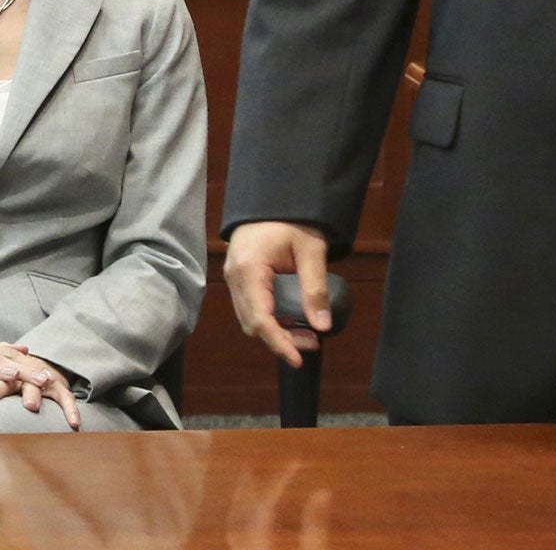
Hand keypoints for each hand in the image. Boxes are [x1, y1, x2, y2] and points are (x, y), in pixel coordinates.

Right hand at [225, 221, 330, 367]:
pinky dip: (268, 319)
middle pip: (252, 323)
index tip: (299, 359)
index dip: (279, 343)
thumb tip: (323, 327)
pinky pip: (249, 307)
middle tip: (313, 343)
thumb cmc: (294, 220)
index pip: (261, 319)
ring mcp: (232, 277)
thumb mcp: (311, 251)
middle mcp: (234, 277)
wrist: (274, 196)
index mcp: (249, 269)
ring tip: (306, 334)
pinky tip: (290, 319)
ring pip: (249, 318)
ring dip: (275, 331)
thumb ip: (315, 288)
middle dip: (281, 339)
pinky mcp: (237, 276)